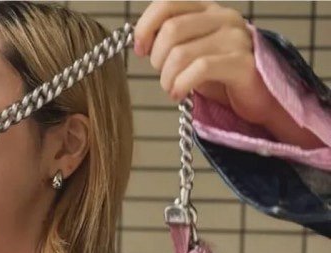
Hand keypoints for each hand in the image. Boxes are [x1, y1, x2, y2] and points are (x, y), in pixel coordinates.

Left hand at [133, 0, 274, 125]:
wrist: (258, 98)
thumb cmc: (221, 77)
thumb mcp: (192, 53)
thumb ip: (172, 42)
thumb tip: (143, 41)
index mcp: (208, 10)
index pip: (167, 3)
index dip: (145, 27)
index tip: (140, 50)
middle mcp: (223, 18)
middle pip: (170, 30)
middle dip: (157, 59)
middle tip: (164, 76)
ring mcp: (234, 38)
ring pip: (181, 53)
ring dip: (167, 78)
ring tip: (172, 89)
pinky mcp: (241, 62)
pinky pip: (199, 69)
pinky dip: (181, 85)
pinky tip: (179, 94)